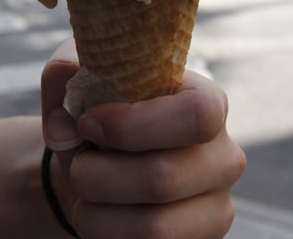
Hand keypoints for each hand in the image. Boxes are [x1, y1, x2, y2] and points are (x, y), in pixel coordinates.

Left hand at [41, 40, 246, 238]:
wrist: (98, 170)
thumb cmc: (96, 118)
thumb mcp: (78, 82)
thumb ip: (67, 70)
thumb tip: (68, 89)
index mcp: (209, 103)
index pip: (197, 115)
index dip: (134, 124)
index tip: (88, 124)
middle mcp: (225, 156)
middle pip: (164, 178)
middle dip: (98, 174)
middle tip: (79, 164)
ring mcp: (218, 206)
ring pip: (154, 226)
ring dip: (95, 212)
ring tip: (84, 193)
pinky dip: (106, 236)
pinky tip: (102, 215)